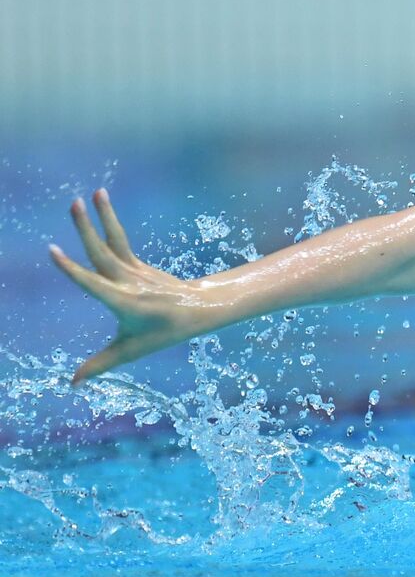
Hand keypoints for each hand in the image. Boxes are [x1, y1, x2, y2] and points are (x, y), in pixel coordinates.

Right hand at [48, 189, 212, 385]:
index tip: (53, 250)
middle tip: (73, 203)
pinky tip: (101, 203)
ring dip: (103, 216)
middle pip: (103, 252)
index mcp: (123, 302)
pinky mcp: (139, 264)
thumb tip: (72, 383)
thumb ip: (100, 364)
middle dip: (87, 228)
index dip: (72, 269)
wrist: (200, 311)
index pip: (92, 283)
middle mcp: (128, 282)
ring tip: (94, 193)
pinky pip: (121, 240)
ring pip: (114, 240)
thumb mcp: (131, 351)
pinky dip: (110, 222)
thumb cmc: (163, 332)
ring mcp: (135, 270)